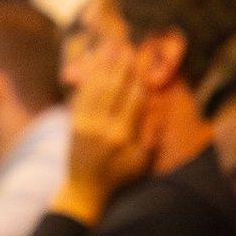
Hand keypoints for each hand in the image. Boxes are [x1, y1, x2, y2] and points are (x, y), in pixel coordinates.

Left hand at [52, 54, 155, 226]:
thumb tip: (161, 105)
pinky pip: (82, 94)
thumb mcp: (142, 161)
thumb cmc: (120, 177)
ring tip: (113, 46)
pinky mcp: (74, 123)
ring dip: (105, 64)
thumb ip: (153, 134)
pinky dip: (89, 76)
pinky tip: (94, 62)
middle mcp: (103, 127)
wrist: (84, 192)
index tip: (147, 59)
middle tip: (130, 44)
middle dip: (123, 64)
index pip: (135, 98)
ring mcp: (85, 124)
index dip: (141, 77)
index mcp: (123, 136)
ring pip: (97, 87)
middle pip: (115, 87)